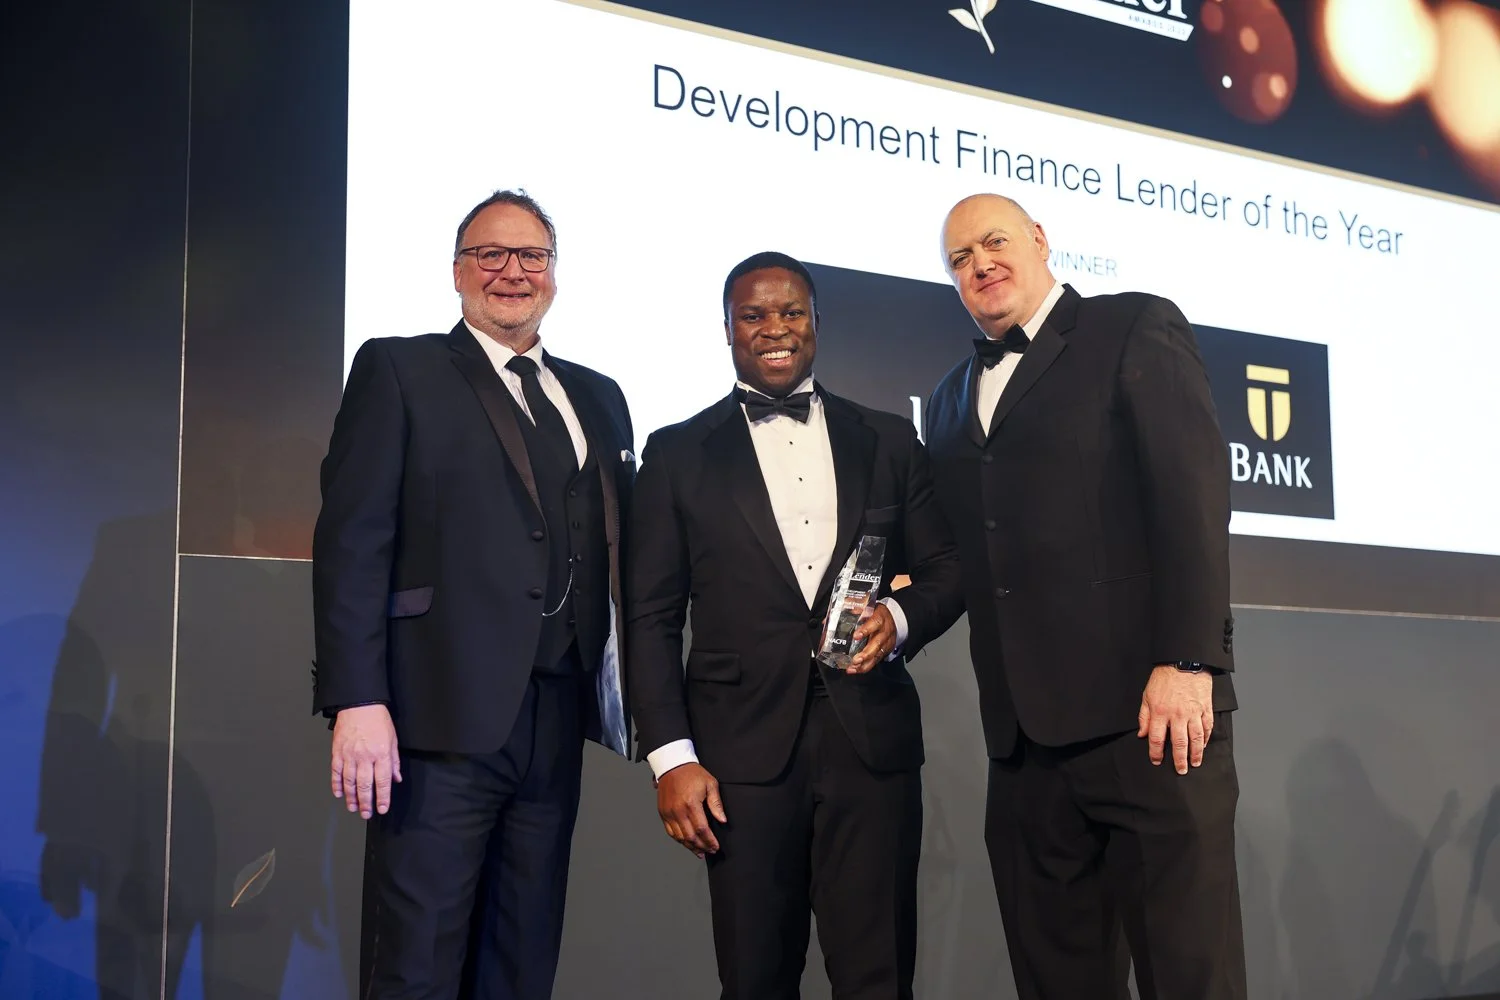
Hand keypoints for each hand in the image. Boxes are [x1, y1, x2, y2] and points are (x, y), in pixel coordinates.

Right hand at [331, 704, 401, 818]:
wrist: (359, 704)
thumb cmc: (378, 720)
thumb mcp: (393, 739)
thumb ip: (394, 761)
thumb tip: (396, 779)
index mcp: (381, 754)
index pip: (382, 782)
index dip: (383, 798)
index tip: (382, 809)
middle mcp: (364, 757)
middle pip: (364, 786)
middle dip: (365, 803)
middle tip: (366, 814)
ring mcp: (349, 755)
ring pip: (349, 782)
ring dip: (351, 797)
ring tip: (353, 808)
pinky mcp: (337, 752)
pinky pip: (336, 772)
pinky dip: (337, 784)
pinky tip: (339, 793)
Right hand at [656, 763, 726, 857]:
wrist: (672, 765)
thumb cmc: (692, 773)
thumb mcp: (710, 784)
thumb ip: (716, 803)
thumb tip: (722, 820)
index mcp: (691, 803)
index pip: (702, 829)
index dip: (709, 841)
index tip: (715, 846)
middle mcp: (678, 810)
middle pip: (690, 836)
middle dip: (702, 846)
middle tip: (710, 850)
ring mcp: (669, 813)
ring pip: (679, 837)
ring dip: (690, 846)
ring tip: (700, 851)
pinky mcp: (663, 813)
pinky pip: (670, 832)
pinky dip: (679, 840)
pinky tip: (687, 842)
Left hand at [846, 603, 896, 672]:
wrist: (894, 618)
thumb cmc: (876, 613)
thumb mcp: (865, 607)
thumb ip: (848, 612)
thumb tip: (828, 621)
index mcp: (880, 617)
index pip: (875, 623)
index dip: (866, 630)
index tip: (856, 636)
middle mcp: (884, 631)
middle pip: (877, 643)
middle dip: (866, 653)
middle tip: (855, 660)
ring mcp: (886, 642)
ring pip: (877, 654)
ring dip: (865, 663)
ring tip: (853, 667)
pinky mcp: (886, 650)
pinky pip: (877, 660)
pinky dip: (866, 666)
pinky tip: (857, 669)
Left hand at [1137, 666, 1213, 774]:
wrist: (1183, 661)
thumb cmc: (1164, 678)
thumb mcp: (1146, 696)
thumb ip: (1144, 717)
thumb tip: (1142, 734)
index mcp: (1160, 712)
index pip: (1157, 739)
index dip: (1156, 753)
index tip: (1157, 761)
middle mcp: (1177, 715)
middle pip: (1179, 743)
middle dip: (1179, 759)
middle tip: (1181, 770)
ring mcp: (1193, 712)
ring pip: (1196, 738)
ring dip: (1196, 753)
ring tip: (1195, 763)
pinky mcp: (1205, 708)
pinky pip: (1208, 727)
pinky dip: (1207, 738)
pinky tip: (1204, 745)